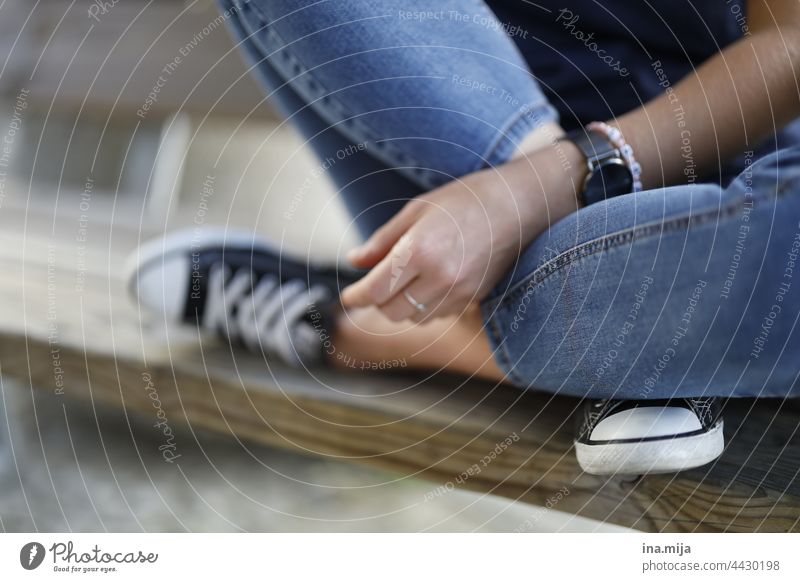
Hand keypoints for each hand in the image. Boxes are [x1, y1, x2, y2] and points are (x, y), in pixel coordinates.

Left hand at [339, 144, 581, 321]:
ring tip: (403, 284)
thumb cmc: (465, 200)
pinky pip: (438, 316)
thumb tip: (354, 261)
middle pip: (390, 311)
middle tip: (373, 286)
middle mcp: (439, 276)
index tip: (348, 295)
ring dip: (401, 307)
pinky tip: (428, 286)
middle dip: (376, 302)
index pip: (375, 289)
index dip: (355, 296)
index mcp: (419, 250)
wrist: (518, 206)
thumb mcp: (417, 211)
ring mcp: (459, 291)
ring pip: (414, 318)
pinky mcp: (474, 299)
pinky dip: (425, 307)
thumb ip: (383, 241)